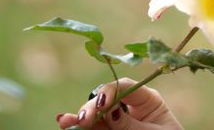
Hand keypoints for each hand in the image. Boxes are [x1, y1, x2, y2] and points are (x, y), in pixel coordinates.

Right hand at [56, 78, 183, 129]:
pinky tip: (69, 126)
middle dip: (92, 107)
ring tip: (65, 121)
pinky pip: (97, 129)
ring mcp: (119, 121)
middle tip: (82, 119)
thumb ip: (131, 125)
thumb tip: (109, 111)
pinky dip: (84, 129)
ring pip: (97, 116)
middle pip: (107, 101)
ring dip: (80, 118)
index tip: (102, 104)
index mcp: (148, 100)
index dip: (110, 91)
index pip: (125, 87)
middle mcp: (131, 108)